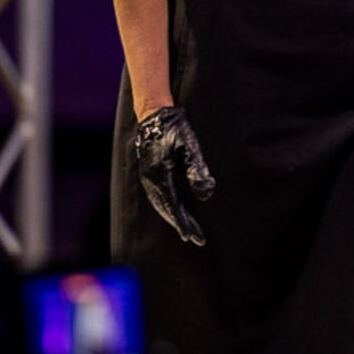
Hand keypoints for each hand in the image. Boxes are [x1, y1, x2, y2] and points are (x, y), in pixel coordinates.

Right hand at [134, 105, 215, 245]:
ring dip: (174, 219)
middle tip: (197, 239)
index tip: (191, 236)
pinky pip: (158, 198)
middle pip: (167, 209)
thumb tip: (206, 195)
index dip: (183, 222)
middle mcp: (151, 179)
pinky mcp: (148, 174)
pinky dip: (167, 209)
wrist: (155, 114)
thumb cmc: (176, 128)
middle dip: (182, 225)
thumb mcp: (190, 145)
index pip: (173, 205)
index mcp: (161, 173)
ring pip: (161, 205)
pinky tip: (176, 214)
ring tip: (189, 231)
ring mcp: (147, 177)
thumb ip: (197, 169)